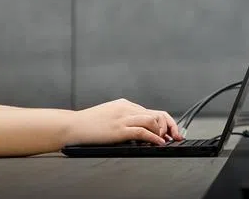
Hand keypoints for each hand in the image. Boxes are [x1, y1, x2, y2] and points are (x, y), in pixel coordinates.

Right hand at [66, 98, 182, 145]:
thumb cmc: (88, 124)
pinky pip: (142, 131)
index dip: (165, 122)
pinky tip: (158, 143)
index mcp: (124, 104)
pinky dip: (154, 137)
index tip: (171, 132)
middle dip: (170, 126)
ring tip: (167, 141)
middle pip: (157, 113)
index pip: (151, 111)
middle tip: (177, 136)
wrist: (71, 126)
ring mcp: (122, 117)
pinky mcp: (118, 129)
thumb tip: (138, 130)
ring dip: (163, 131)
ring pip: (152, 120)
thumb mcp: (108, 116)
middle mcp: (126, 108)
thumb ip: (123, 119)